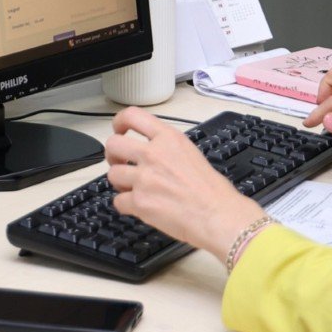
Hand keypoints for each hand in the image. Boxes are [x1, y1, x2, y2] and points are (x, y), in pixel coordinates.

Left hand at [106, 107, 262, 256]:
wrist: (219, 215)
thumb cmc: (213, 191)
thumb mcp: (191, 153)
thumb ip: (167, 148)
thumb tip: (150, 152)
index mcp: (168, 138)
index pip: (132, 116)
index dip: (119, 122)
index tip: (118, 130)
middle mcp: (153, 154)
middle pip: (113, 144)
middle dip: (112, 155)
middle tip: (120, 163)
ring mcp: (144, 178)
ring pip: (112, 174)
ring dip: (120, 182)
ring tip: (134, 189)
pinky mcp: (140, 202)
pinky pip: (118, 201)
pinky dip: (126, 206)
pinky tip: (139, 207)